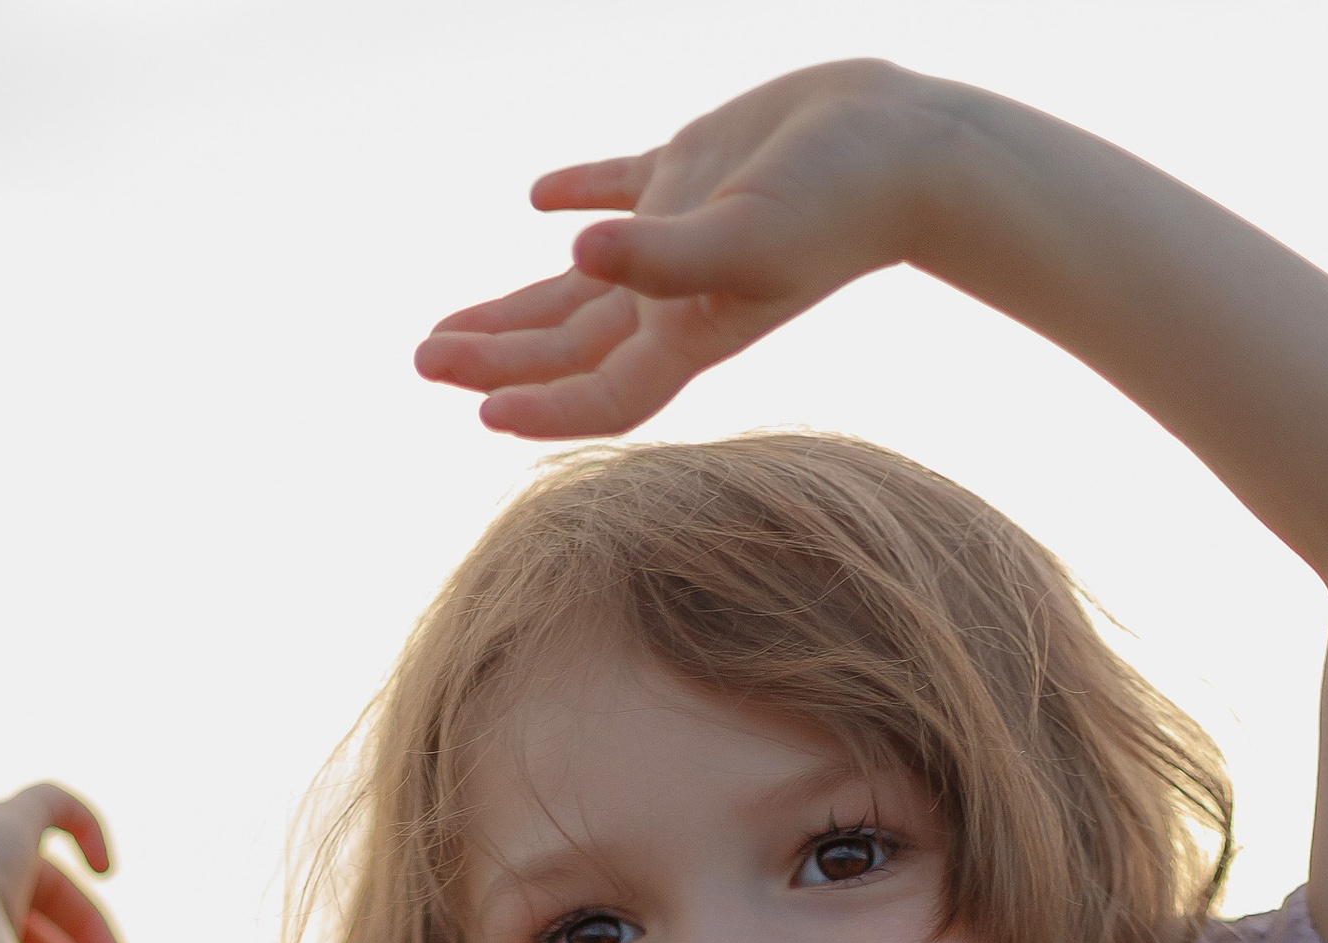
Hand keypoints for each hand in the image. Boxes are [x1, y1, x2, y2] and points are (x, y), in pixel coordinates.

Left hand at [414, 61, 936, 439]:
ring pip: (576, 290)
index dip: (539, 409)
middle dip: (495, 358)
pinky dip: (574, 197)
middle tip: (423, 357)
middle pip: (568, 350)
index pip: (599, 395)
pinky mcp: (692, 174)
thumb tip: (572, 250)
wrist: (904, 147)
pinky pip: (616, 194)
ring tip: (450, 325)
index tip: (477, 411)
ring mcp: (678, 237)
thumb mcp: (744, 236)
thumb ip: (660, 256)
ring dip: (512, 309)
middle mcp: (674, 297)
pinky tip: (538, 201)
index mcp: (688, 331)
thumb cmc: (836, 204)